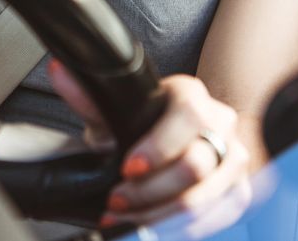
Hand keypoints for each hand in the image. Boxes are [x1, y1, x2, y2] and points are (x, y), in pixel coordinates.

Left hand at [48, 60, 251, 229]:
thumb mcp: (115, 110)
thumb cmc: (143, 123)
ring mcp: (235, 160)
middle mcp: (222, 125)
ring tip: (124, 216)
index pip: (189, 116)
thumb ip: (89, 96)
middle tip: (117, 199)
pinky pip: (211, 220)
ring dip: (158, 214)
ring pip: (203, 198)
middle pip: (196, 166)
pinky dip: (173, 229)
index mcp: (193, 96)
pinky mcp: (238, 193)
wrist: (177, 140)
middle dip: (150, 190)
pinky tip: (145, 225)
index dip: (159, 147)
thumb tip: (59, 71)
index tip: (127, 167)